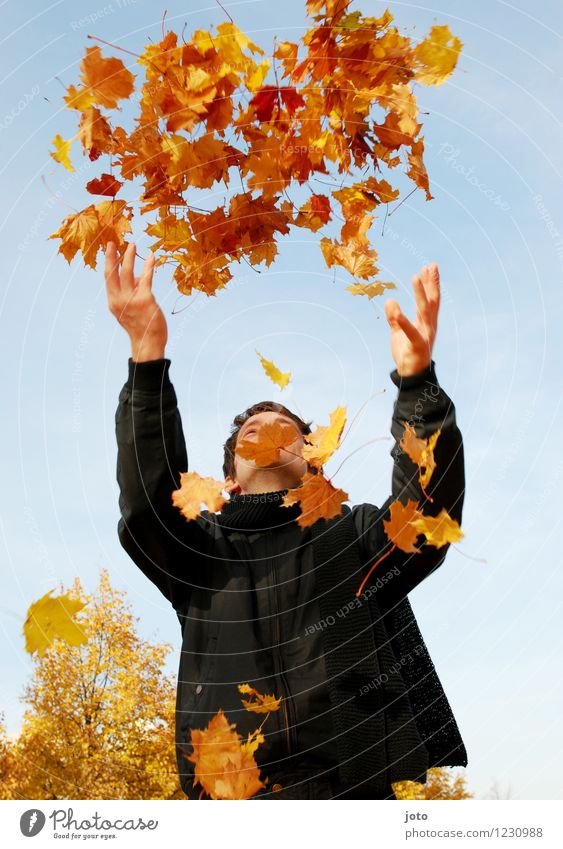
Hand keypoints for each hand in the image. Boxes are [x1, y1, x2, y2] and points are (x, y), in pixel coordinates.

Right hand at [105, 241, 167, 361]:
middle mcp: (119, 300)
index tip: (108, 249)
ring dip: (129, 257)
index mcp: (113, 302)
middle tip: (113, 242)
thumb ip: (130, 292)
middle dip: (112, 256)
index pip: (108, 278)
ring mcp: (131, 299)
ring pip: (127, 272)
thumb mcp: (129, 310)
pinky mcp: (145, 299)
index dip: (107, 262)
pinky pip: (146, 278)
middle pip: (112, 273)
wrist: (148, 343)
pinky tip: (152, 257)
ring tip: (132, 245)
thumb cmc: (141, 326)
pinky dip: (148, 266)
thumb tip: (136, 275)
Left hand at [384, 263, 439, 376]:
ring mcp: (425, 335)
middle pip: (432, 300)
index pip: (430, 299)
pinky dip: (402, 320)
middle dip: (431, 283)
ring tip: (416, 277)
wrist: (411, 375)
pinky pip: (409, 331)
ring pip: (424, 310)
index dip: (430, 283)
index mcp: (426, 322)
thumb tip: (390, 300)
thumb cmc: (407, 353)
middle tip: (431, 265)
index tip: (430, 267)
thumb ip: (394, 318)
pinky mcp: (417, 345)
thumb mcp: (398, 332)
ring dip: (420, 293)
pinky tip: (395, 307)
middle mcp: (429, 326)